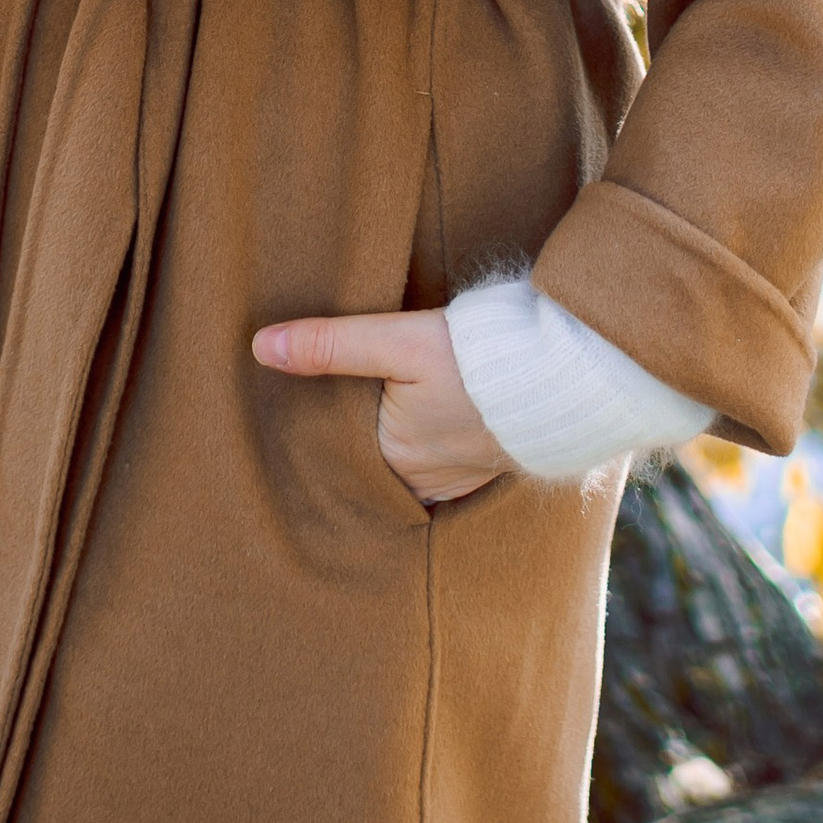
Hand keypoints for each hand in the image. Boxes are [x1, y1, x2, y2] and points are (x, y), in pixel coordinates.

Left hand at [251, 306, 507, 507]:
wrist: (562, 372)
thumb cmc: (479, 357)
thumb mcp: (398, 340)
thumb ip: (331, 345)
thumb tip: (260, 347)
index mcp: (393, 459)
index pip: (333, 455)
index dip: (310, 436)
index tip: (283, 421)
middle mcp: (420, 481)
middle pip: (367, 465)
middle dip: (344, 449)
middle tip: (314, 419)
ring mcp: (453, 481)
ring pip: (399, 470)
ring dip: (382, 452)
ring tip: (359, 421)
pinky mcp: (480, 469)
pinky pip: (434, 473)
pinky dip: (418, 455)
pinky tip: (413, 431)